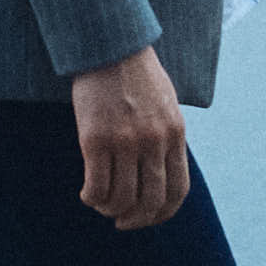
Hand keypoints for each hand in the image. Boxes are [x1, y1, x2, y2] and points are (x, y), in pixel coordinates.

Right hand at [68, 48, 189, 230]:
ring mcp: (125, 141)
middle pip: (151, 201)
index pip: (178, 190)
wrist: (108, 45)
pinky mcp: (95, 138)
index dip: (162, 214)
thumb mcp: (166, 104)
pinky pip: (96, 185)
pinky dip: (92, 197)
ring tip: (100, 204)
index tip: (147, 218)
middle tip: (120, 220)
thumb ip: (167, 136)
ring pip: (121, 198)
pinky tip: (87, 193)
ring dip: (109, 209)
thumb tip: (162, 169)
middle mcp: (153, 142)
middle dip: (135, 219)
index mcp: (175, 134)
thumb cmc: (135, 73)